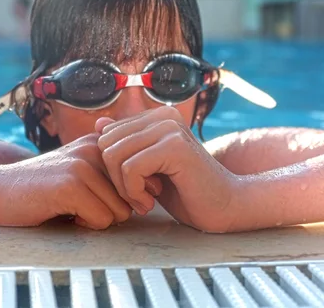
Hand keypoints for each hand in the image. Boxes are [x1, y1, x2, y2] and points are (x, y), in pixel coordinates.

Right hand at [0, 134, 131, 229]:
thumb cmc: (41, 185)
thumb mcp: (78, 168)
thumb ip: (111, 172)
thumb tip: (155, 188)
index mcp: (99, 142)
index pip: (139, 176)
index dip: (128, 195)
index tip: (106, 197)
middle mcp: (94, 148)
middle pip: (133, 197)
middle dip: (112, 210)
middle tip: (84, 205)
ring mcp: (82, 165)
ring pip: (121, 211)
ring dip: (99, 219)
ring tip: (73, 208)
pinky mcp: (70, 185)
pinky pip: (102, 220)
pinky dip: (85, 225)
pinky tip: (64, 213)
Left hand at [96, 106, 240, 231]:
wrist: (225, 207)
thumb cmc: (186, 191)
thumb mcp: (148, 168)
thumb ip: (127, 146)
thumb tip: (98, 123)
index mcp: (156, 117)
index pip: (107, 135)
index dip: (113, 167)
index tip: (136, 186)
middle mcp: (163, 116)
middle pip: (105, 144)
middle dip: (115, 177)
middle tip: (139, 195)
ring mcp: (169, 128)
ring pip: (113, 155)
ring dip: (124, 187)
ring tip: (145, 200)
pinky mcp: (174, 146)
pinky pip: (129, 168)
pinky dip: (133, 191)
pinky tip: (151, 202)